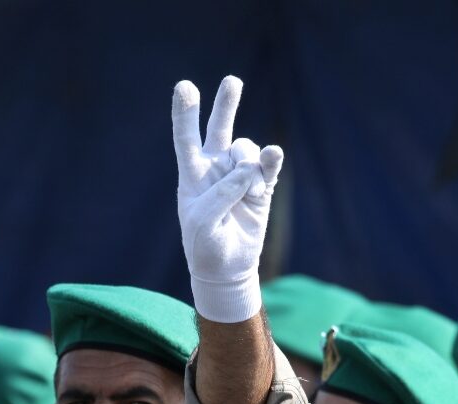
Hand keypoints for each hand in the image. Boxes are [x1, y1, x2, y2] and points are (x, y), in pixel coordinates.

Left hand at [172, 76, 283, 322]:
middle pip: (219, 128)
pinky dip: (271, 160)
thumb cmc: (204, 244)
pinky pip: (268, 166)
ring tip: (247, 190)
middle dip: (226, 104)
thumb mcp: (204, 220)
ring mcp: (240, 176)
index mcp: (192, 174)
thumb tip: (250, 168)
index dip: (184, 113)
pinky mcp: (261, 187)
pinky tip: (273, 155)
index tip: (184, 86)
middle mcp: (216, 168)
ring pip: (247, 150)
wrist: (226, 268)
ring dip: (247, 165)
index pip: (186, 138)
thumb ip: (223, 192)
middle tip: (233, 81)